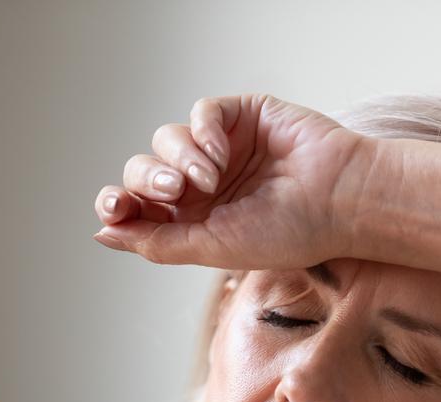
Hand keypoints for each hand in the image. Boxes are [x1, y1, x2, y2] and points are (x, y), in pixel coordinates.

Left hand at [92, 93, 367, 269]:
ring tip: (210, 178)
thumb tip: (103, 234)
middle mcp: (204, 186)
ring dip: (179, 157)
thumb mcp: (213, 248)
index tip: (114, 207)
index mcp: (196, 221)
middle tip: (174, 190)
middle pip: (145, 171)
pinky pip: (200, 114)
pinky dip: (202, 131)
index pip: (141, 207)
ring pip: (167, 139)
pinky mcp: (241, 117)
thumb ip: (157, 242)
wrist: (338, 200)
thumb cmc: (287, 232)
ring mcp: (221, 150)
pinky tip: (222, 154)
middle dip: (149, 179)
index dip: (119, 203)